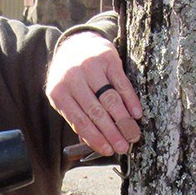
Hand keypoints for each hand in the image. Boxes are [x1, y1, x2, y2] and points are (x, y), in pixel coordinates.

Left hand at [45, 31, 141, 155]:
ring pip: (110, 99)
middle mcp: (72, 79)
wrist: (75, 44)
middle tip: (124, 147)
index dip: (95, 137)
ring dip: (123, 120)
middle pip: (96, 112)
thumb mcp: (64, 96)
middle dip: (112, 132)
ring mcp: (90, 67)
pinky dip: (130, 100)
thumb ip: (76, 118)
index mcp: (58, 93)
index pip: (79, 121)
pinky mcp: (107, 58)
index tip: (108, 150)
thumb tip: (92, 146)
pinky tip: (136, 113)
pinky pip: (121, 83)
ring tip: (133, 134)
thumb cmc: (69, 78)